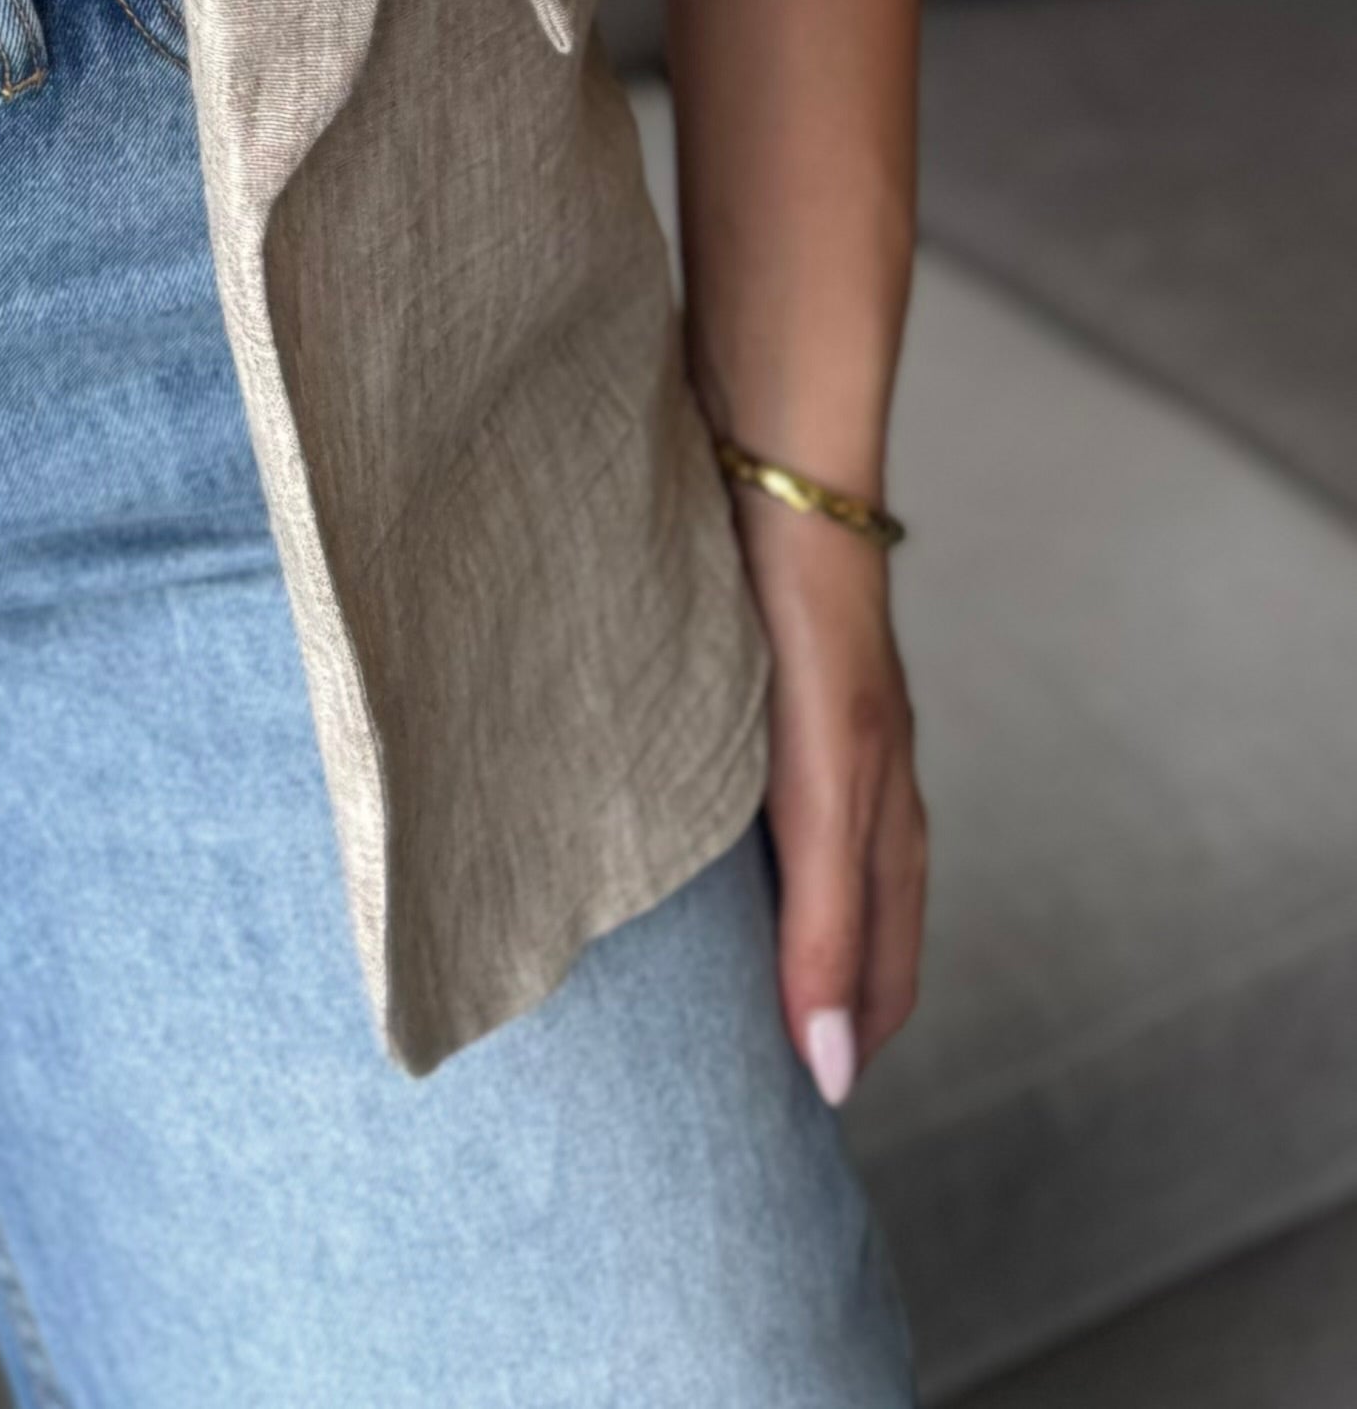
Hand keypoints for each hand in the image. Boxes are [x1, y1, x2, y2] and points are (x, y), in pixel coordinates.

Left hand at [736, 492, 926, 1107]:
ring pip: (811, 858)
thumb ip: (827, 917)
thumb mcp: (822, 782)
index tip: (793, 1118)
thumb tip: (829, 1066)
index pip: (882, 972)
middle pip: (856, 924)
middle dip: (815, 1002)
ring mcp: (818, 724)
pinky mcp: (768, 678)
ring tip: (715, 978)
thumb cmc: (806, 614)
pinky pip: (768, 790)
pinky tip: (692, 840)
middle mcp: (859, 777)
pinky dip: (745, 844)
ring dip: (776, 926)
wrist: (775, 456)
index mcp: (879, 816)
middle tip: (747, 1071)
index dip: (847, 1044)